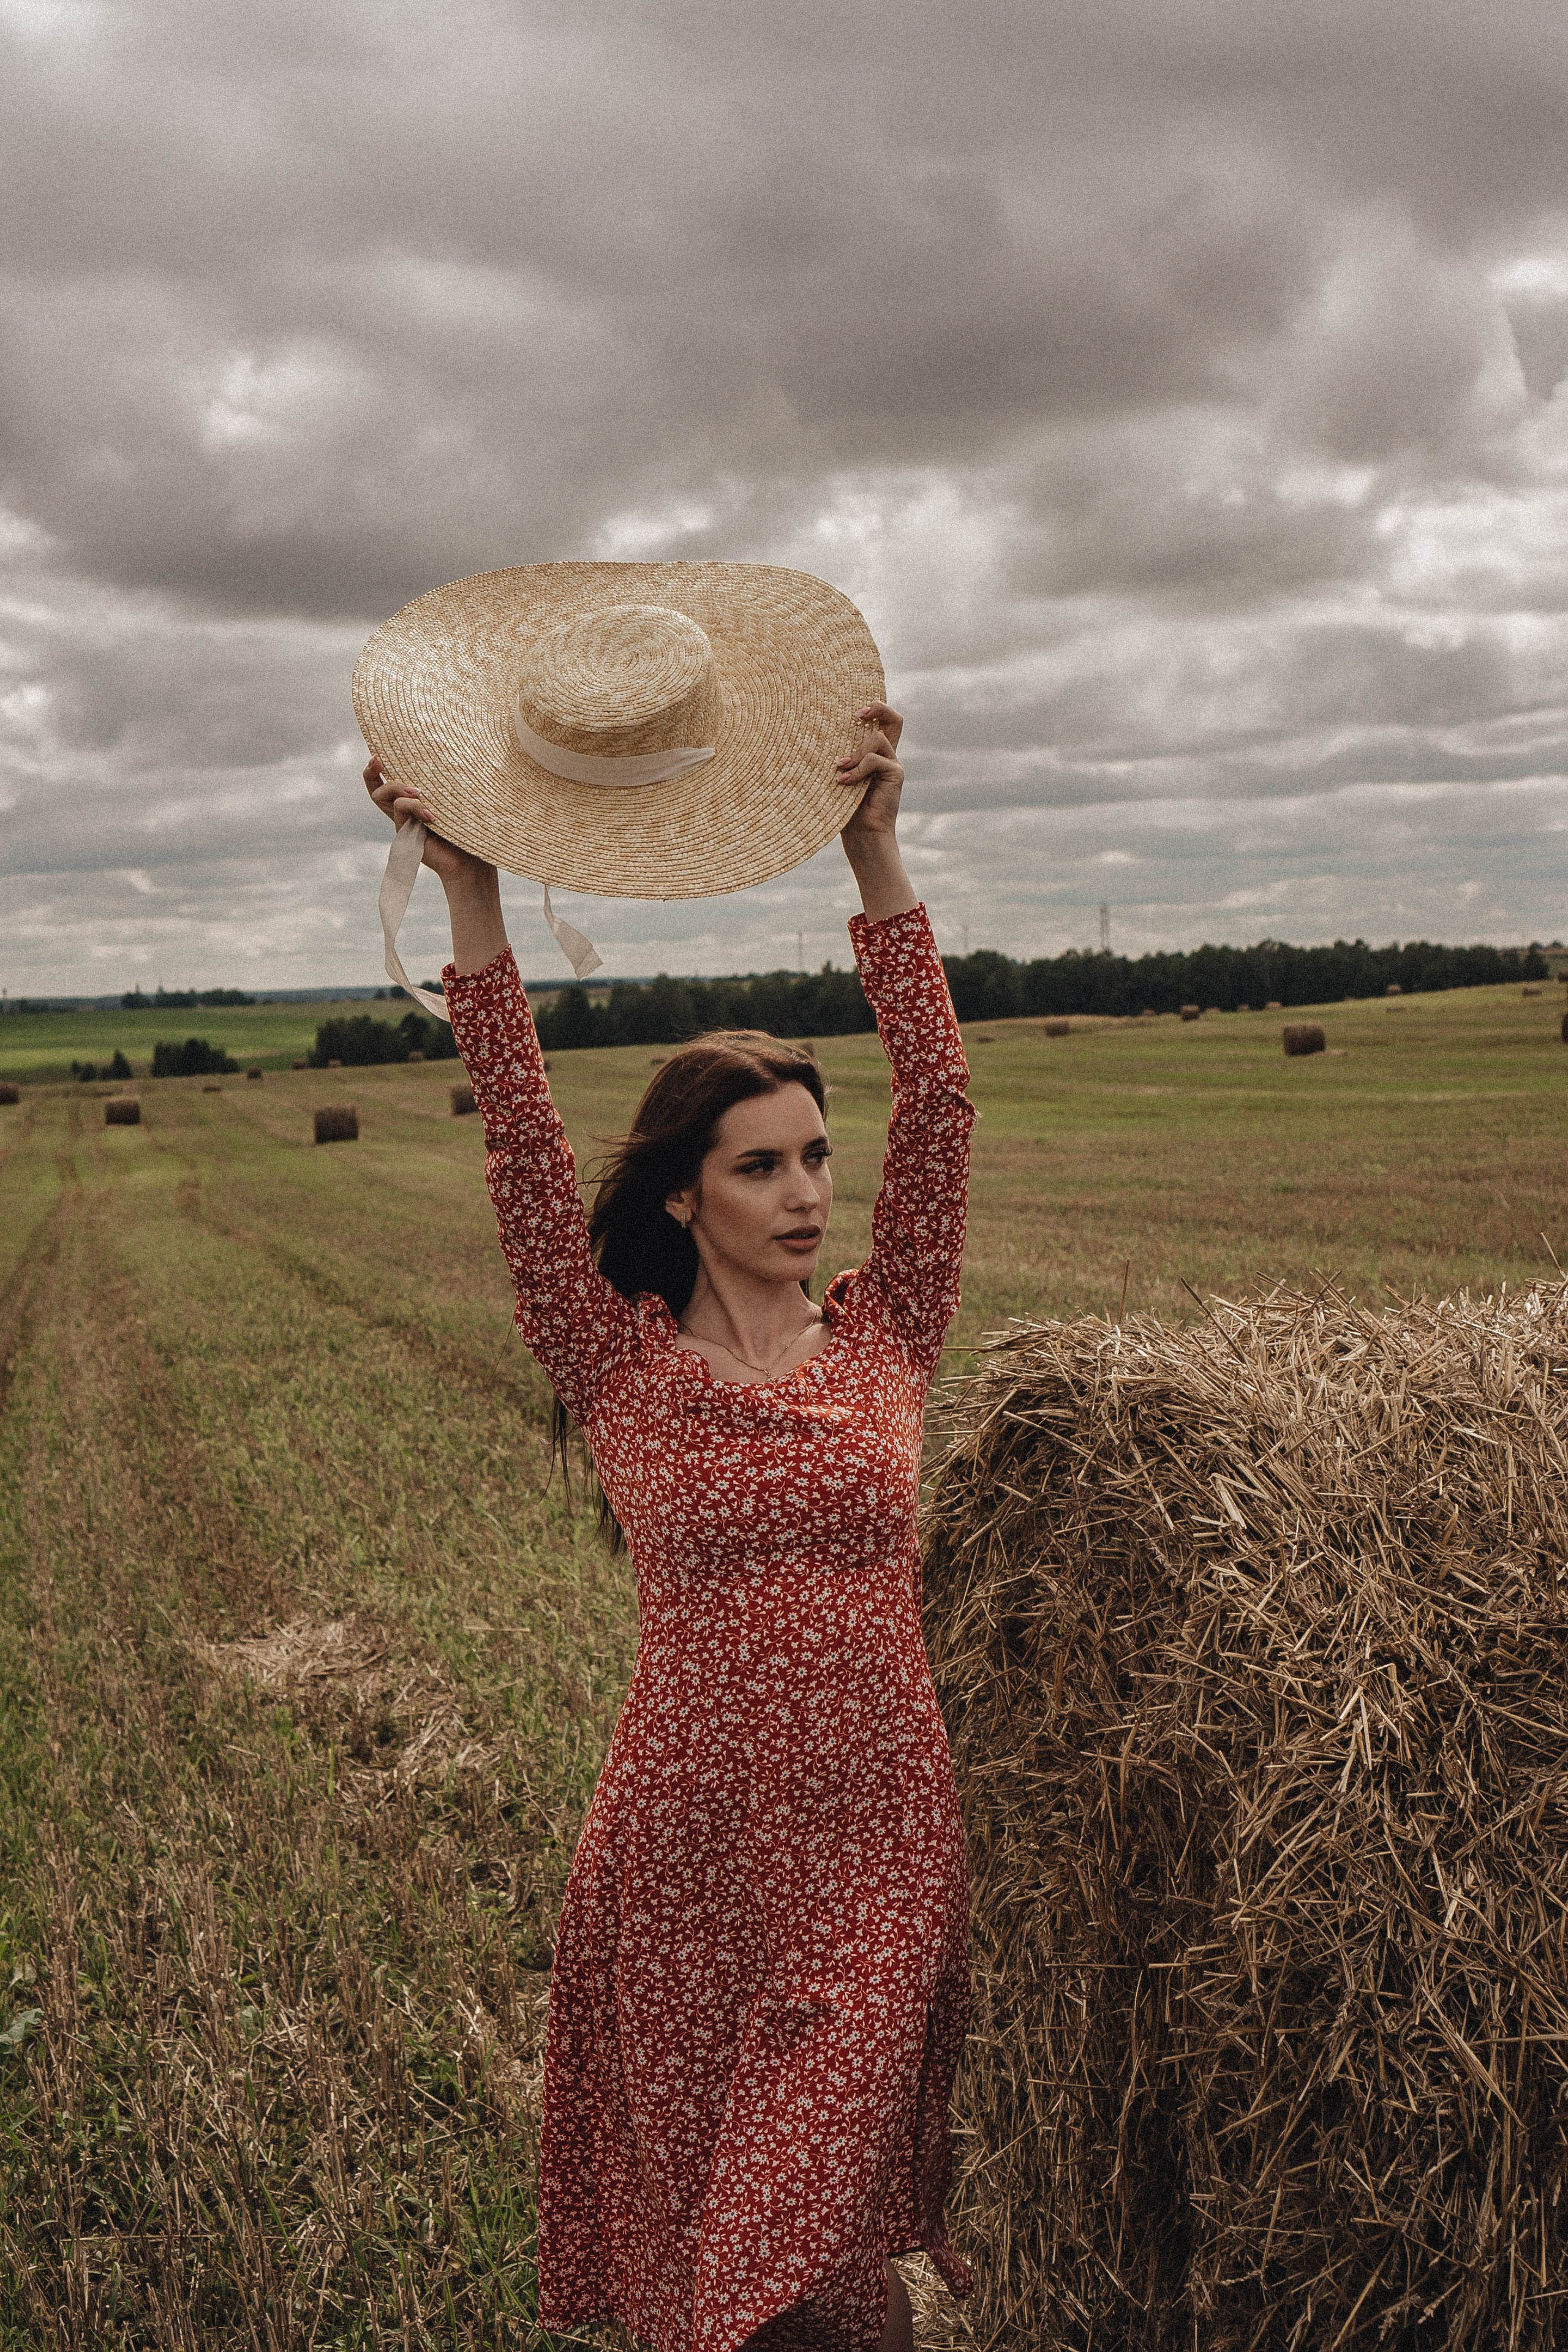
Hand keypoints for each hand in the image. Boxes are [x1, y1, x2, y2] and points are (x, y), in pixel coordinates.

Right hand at [362, 755, 495, 890]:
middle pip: (376, 789)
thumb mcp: (454, 799)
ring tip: (419, 792)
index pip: (390, 782)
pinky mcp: (404, 833)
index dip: (378, 768)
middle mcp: (405, 811)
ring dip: (398, 787)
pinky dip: (414, 807)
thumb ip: (441, 783)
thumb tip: (444, 753)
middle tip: (376, 758)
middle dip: (371, 771)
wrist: (471, 861)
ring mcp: (403, 822)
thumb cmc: (469, 829)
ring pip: (382, 796)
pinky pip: (400, 809)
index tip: (378, 753)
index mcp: (415, 801)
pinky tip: (431, 816)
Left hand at [837, 704, 903, 846]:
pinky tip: (844, 781)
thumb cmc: (843, 808)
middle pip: (894, 719)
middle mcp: (887, 756)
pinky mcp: (895, 775)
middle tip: (856, 714)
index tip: (853, 711)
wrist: (862, 836)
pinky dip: (857, 769)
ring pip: (877, 739)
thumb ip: (836, 758)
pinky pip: (875, 760)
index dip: (874, 708)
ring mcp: (893, 765)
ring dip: (855, 752)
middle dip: (877, 708)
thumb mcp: (837, 777)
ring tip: (839, 768)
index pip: (882, 722)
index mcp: (874, 754)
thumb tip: (811, 736)